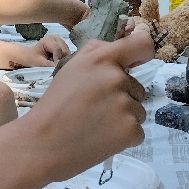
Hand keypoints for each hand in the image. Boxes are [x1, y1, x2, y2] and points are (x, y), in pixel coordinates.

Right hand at [27, 32, 151, 178]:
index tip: (141, 60)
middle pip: (137, 87)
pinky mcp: (130, 130)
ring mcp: (126, 105)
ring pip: (138, 109)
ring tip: (96, 124)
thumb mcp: (71, 67)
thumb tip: (122, 46)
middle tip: (95, 108)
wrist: (43, 144)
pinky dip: (124, 137)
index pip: (142, 44)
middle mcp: (117, 78)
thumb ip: (97, 53)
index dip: (145, 51)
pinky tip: (101, 138)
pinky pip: (137, 131)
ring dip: (123, 118)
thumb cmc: (55, 104)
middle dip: (122, 97)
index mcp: (102, 59)